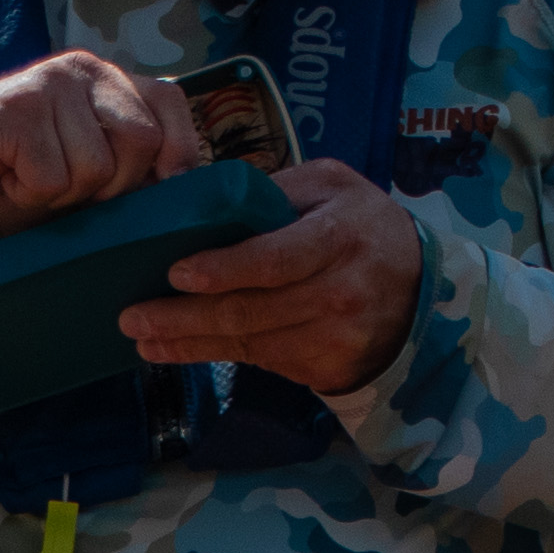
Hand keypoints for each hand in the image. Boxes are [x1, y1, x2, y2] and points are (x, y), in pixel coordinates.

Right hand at [0, 51, 200, 230]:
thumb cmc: (13, 177)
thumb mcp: (84, 172)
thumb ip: (127, 167)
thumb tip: (182, 191)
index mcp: (106, 80)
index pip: (170, 101)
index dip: (178, 151)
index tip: (163, 188)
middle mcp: (83, 69)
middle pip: (141, 140)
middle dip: (113, 186)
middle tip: (68, 188)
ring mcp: (49, 83)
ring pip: (96, 166)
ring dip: (64, 194)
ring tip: (30, 177)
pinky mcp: (17, 107)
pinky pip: (52, 177)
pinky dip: (28, 193)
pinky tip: (7, 177)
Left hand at [125, 158, 420, 399]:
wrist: (421, 291)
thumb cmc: (362, 225)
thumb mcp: (332, 186)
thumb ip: (274, 190)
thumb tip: (202, 198)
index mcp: (339, 235)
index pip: (276, 257)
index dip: (225, 268)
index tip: (177, 273)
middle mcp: (339, 291)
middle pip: (252, 310)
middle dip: (185, 317)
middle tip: (132, 316)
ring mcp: (333, 336)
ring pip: (249, 343)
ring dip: (188, 343)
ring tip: (143, 336)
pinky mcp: (325, 366)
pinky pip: (260, 362)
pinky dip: (213, 356)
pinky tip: (176, 350)